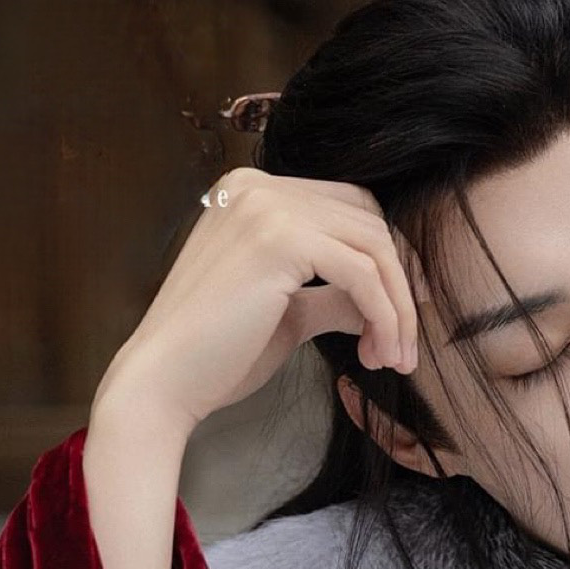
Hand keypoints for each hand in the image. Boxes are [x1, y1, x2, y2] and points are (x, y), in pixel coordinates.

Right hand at [93, 165, 422, 439]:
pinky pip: (363, 274)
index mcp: (252, 194)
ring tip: (393, 359)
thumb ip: (332, 296)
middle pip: (368, 221)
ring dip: (397, 309)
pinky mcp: (279, 240)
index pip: (346, 210)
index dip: (384, 262)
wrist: (164, 382)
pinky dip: (384, 316)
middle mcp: (257, 186)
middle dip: (399, 286)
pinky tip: (377, 353)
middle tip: (405, 347)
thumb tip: (378, 303)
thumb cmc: (217, 356)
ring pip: (374, 246)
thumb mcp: (288, 316)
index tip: (399, 319)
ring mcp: (266, 206)